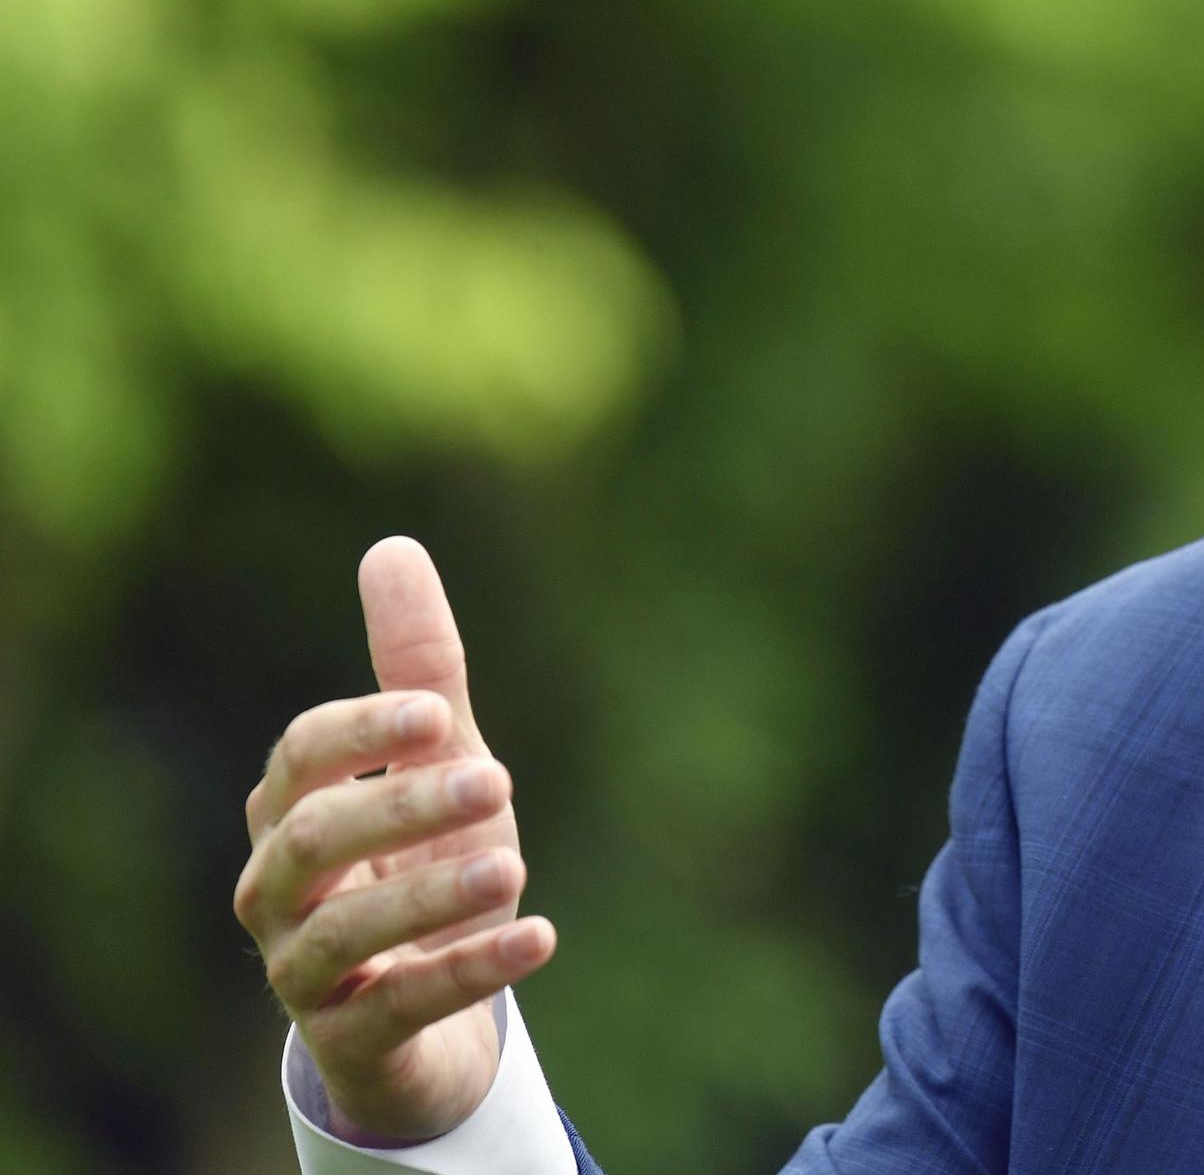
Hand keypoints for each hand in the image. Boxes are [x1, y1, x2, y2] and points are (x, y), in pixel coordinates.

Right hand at [234, 537, 557, 1141]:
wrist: (424, 1012)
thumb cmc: (419, 863)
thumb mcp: (434, 766)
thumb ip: (416, 670)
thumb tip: (392, 547)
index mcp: (289, 813)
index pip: (301, 759)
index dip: (362, 734)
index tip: (440, 713)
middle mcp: (276, 893)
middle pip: (311, 840)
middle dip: (402, 806)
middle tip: (498, 780)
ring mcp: (303, 973)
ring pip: (343, 934)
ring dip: (430, 896)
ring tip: (515, 867)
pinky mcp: (349, 1040)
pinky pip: (399, 1009)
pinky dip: (470, 970)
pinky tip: (542, 936)